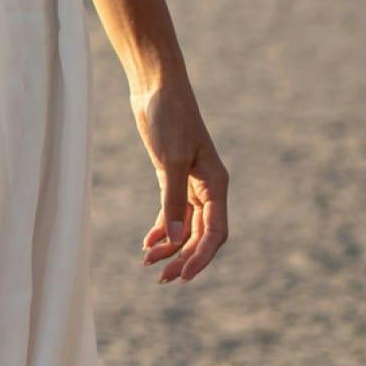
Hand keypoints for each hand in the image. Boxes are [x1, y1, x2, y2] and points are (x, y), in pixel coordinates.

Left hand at [127, 78, 228, 283]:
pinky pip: (173, 211)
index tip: (183, 276)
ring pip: (186, 226)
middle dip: (183, 257)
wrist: (155, 87)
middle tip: (162, 278)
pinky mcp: (172, 176)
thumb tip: (174, 239)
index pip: (215, 232)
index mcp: (216, 184)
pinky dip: (163, 228)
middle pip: (201, 235)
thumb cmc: (168, 117)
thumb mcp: (170, 160)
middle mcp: (208, 187)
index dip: (201, 257)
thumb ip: (173, 200)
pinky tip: (148, 243)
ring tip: (149, 263)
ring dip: (170, 246)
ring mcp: (190, 182)